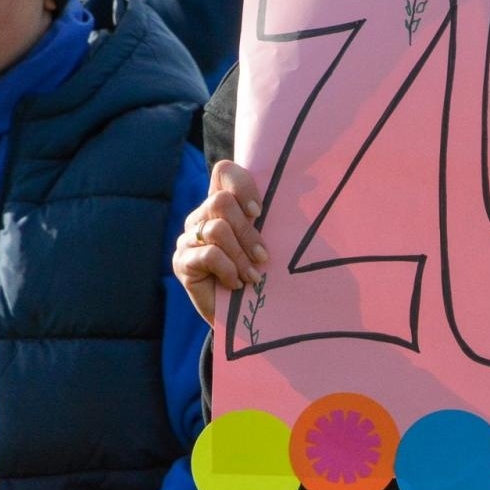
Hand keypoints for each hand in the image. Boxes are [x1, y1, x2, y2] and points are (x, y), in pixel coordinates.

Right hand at [172, 160, 267, 325]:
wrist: (241, 317)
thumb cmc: (258, 275)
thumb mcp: (265, 243)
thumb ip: (271, 219)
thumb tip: (308, 186)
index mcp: (221, 205)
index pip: (223, 172)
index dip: (241, 184)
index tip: (258, 212)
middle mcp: (201, 217)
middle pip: (221, 201)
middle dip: (247, 231)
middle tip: (262, 257)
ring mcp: (187, 238)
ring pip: (217, 228)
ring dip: (240, 255)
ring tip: (252, 276)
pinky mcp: (181, 262)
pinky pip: (208, 254)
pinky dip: (228, 269)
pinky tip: (235, 283)